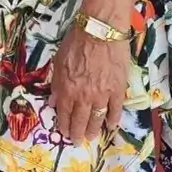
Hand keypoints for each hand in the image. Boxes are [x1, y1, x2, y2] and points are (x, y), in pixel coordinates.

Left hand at [50, 27, 129, 142]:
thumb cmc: (76, 42)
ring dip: (93, 130)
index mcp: (68, 89)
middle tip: (77, 141)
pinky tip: (111, 126)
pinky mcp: (118, 90)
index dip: (64, 125)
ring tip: (91, 137)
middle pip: (80, 120)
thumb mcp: (59, 61)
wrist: (99, 31)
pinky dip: (113, 120)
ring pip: (97, 119)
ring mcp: (102, 95)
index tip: (64, 132)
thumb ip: (57, 84)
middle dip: (77, 133)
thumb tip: (53, 101)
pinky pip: (116, 110)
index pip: (65, 113)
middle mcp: (84, 97)